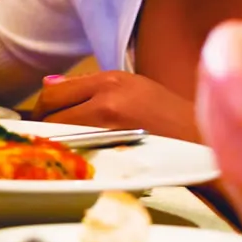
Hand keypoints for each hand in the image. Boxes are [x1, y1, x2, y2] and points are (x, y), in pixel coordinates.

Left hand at [35, 70, 200, 141]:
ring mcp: (109, 127)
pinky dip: (69, 156)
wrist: (201, 141)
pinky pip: (76, 153)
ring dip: (53, 142)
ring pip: (58, 135)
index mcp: (111, 80)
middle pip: (50, 113)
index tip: (41, 118)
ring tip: (57, 149)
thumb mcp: (132, 87)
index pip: (53, 91)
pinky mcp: (114, 152)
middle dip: (42, 126)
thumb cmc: (167, 115)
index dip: (41, 107)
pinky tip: (73, 161)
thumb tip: (48, 85)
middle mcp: (107, 99)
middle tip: (43, 138)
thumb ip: (90, 86)